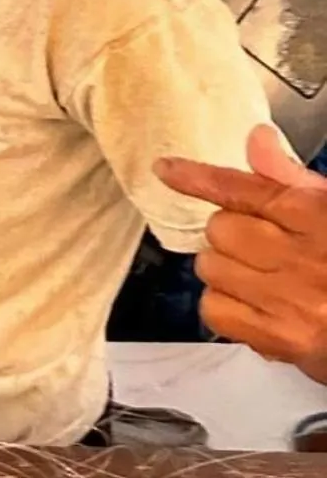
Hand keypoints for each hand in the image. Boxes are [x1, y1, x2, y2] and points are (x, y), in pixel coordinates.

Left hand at [156, 124, 326, 382]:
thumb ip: (292, 177)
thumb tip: (257, 138)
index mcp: (316, 216)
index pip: (245, 188)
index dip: (198, 177)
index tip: (166, 169)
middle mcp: (300, 256)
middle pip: (220, 228)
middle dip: (230, 233)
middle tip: (258, 244)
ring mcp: (289, 300)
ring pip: (211, 267)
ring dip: (224, 269)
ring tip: (259, 276)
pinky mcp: (280, 339)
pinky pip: (215, 310)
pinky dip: (223, 305)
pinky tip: (251, 304)